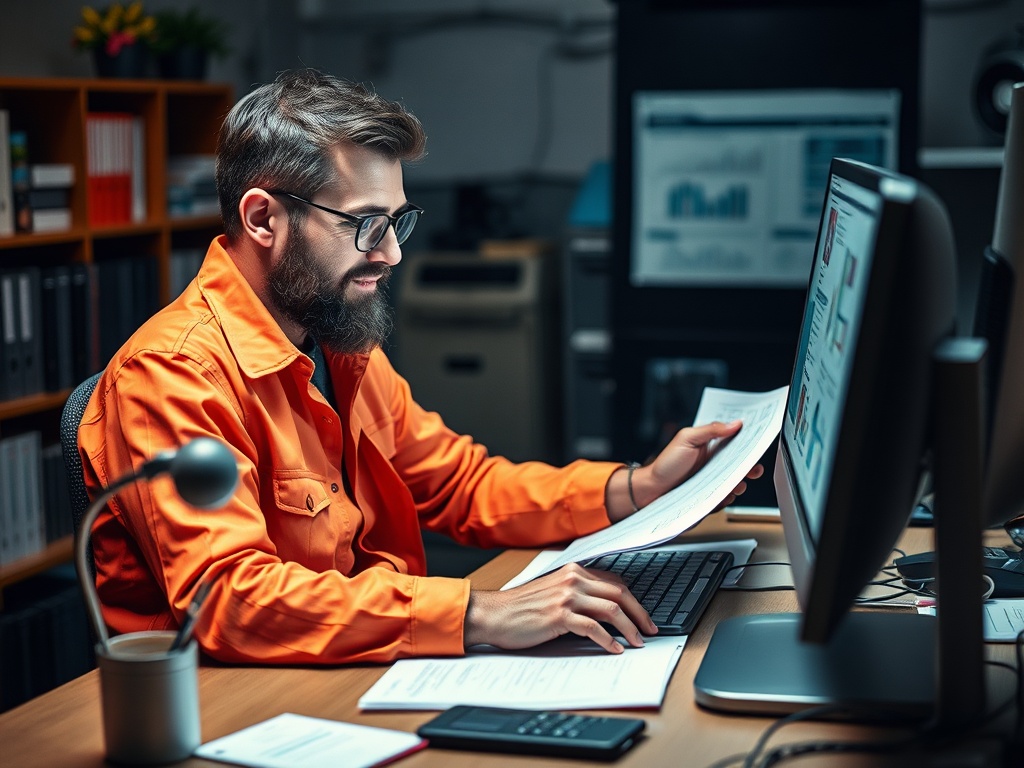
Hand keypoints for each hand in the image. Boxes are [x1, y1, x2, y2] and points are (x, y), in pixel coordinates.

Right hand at [463, 564, 657, 652]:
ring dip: (630, 628)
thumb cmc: (521, 607)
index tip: (643, 616)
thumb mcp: (552, 591)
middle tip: (650, 631)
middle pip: (619, 593)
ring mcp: (566, 596)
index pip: (614, 582)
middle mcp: (573, 579)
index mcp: (573, 571)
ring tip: (638, 643)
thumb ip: (576, 593)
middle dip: (639, 614)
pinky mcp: (559, 616)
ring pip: (611, 609)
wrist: (494, 614)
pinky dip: (609, 640)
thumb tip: (605, 608)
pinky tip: (615, 649)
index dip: (633, 600)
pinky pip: (593, 628)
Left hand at [607, 420, 763, 521]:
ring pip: (735, 482)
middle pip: (740, 464)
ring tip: (738, 484)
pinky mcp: (710, 496)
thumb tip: (735, 423)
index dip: (748, 442)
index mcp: (711, 446)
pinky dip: (728, 497)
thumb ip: (711, 430)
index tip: (759, 442)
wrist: (652, 489)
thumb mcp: (687, 439)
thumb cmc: (666, 463)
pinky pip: (725, 497)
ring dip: (740, 484)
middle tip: (754, 469)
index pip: (735, 442)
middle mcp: (714, 463)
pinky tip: (726, 495)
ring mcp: (713, 480)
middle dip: (750, 466)